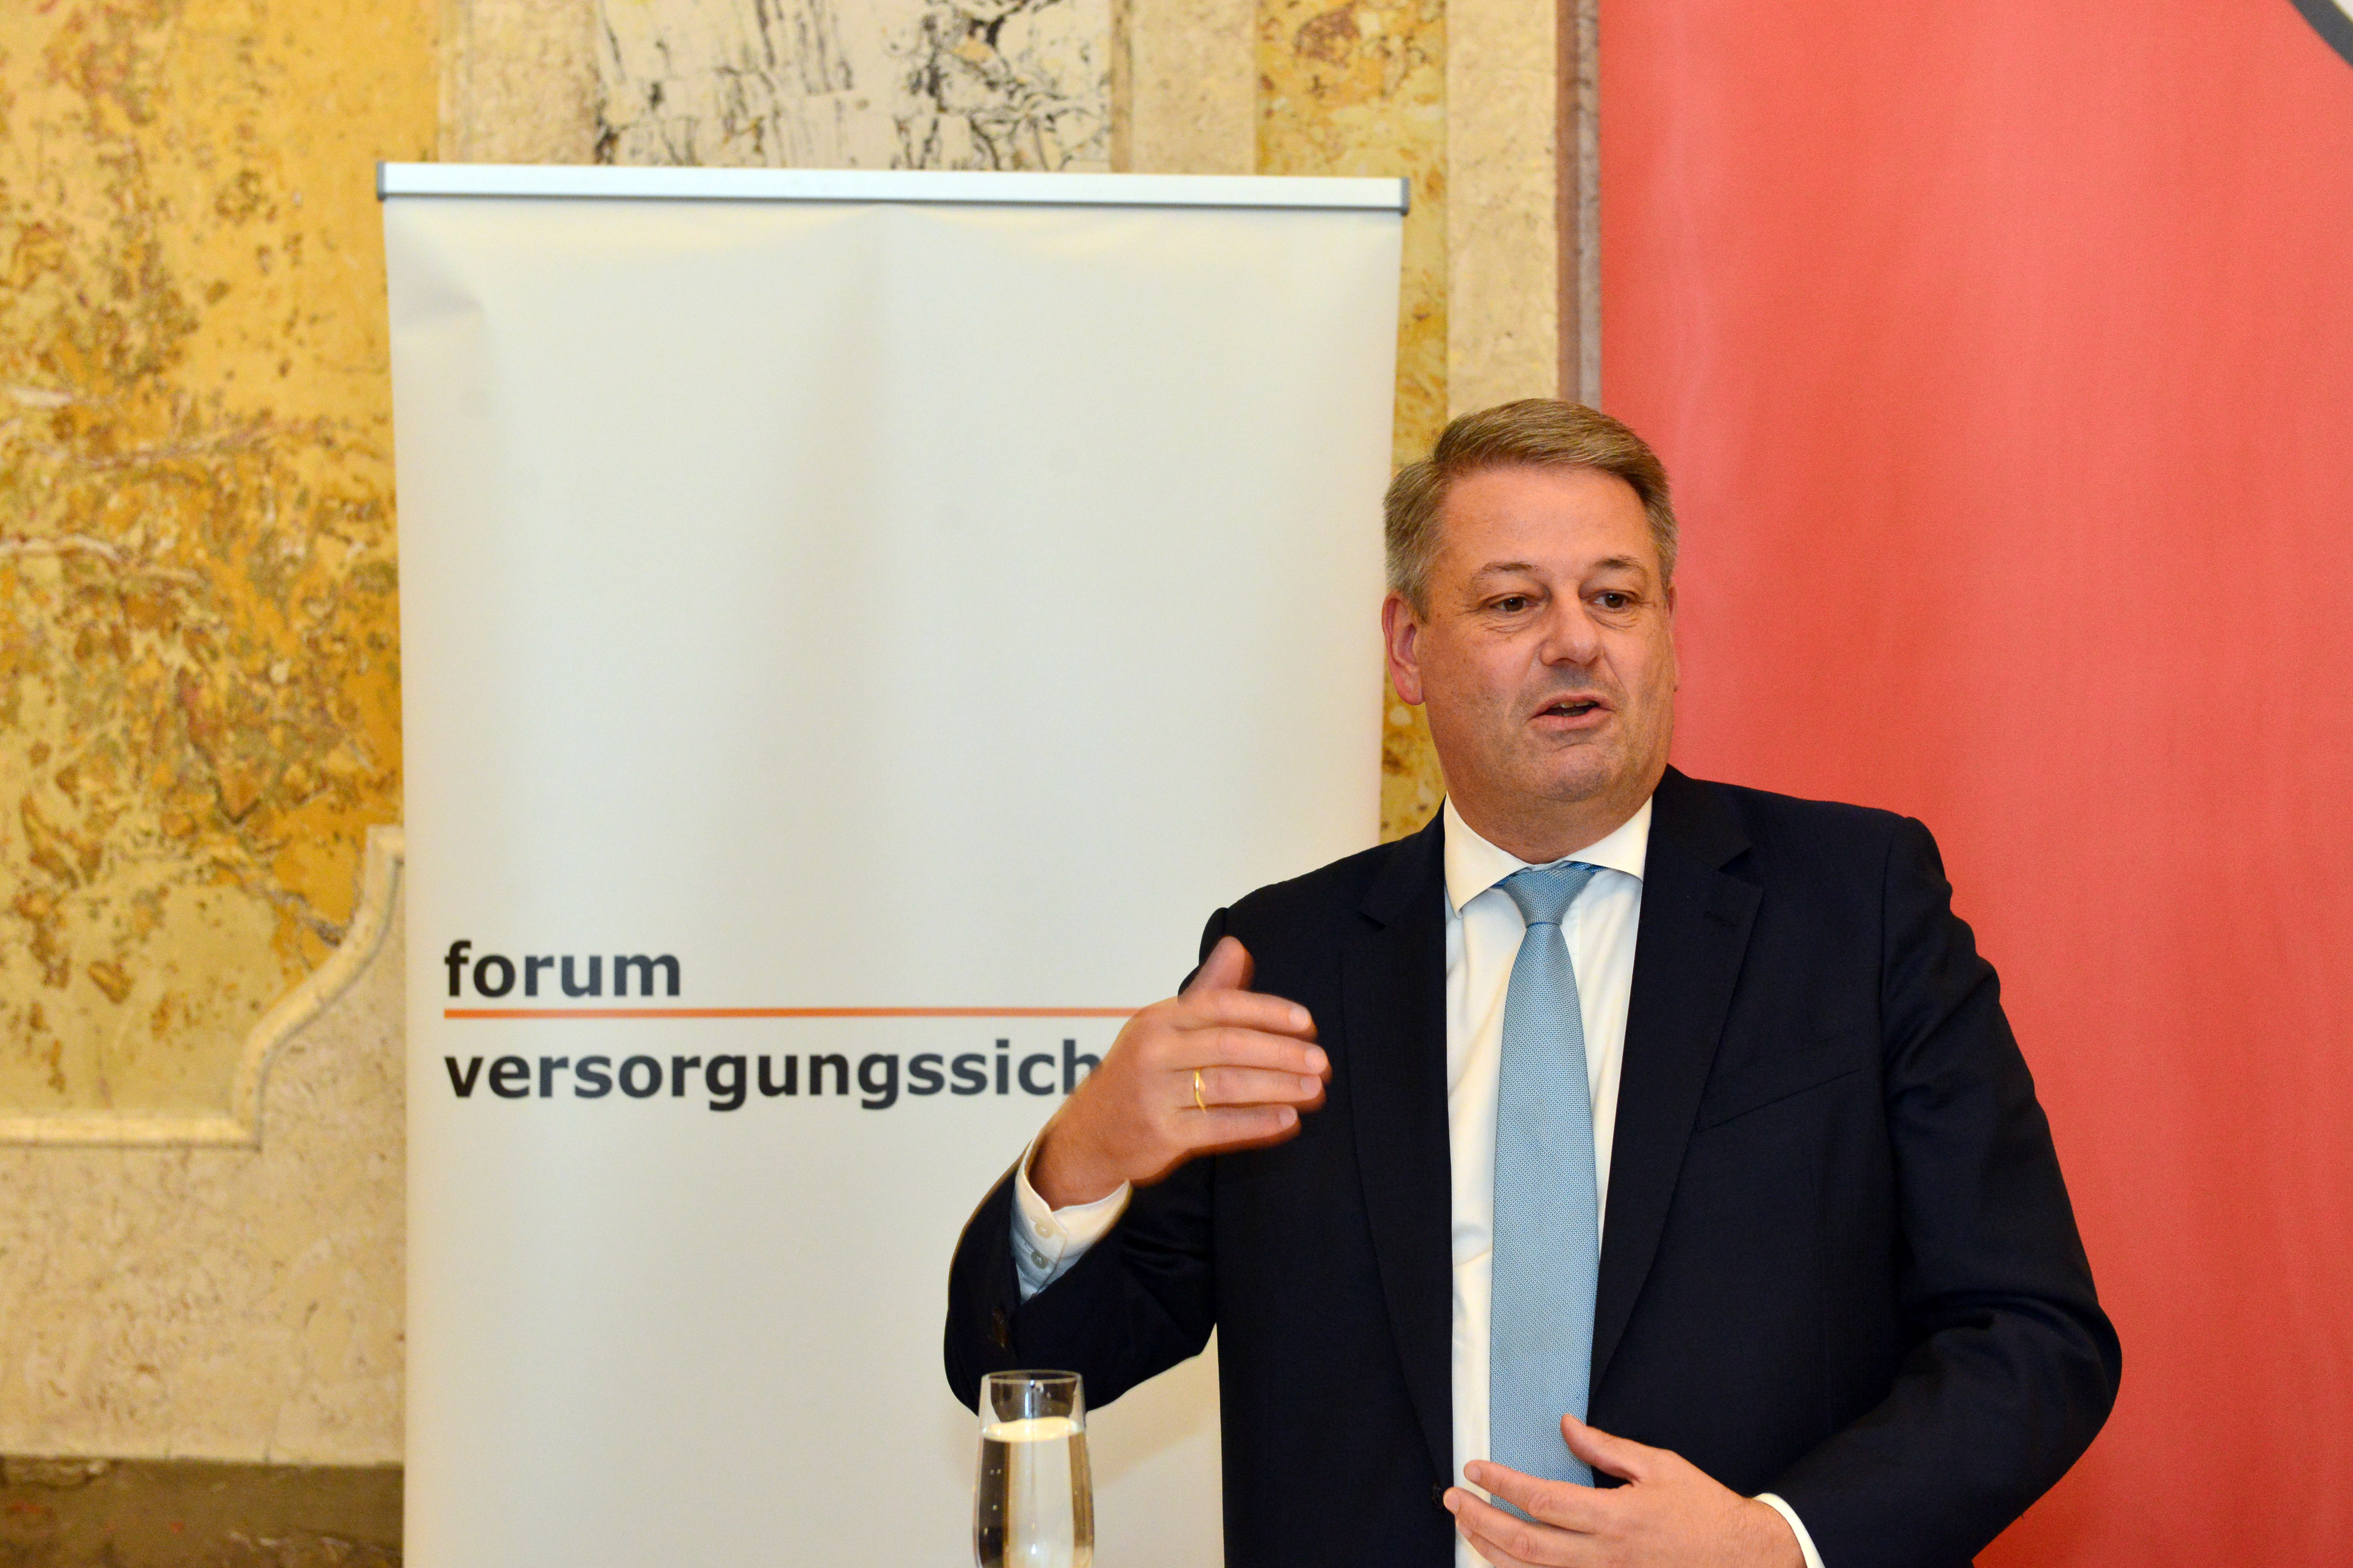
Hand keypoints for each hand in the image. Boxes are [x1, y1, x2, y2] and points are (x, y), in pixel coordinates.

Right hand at [1029, 936, 1325, 1205]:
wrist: (1089, 1133)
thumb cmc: (1138, 1072)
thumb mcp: (1163, 1027)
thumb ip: (1206, 991)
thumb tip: (1237, 947)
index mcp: (1158, 1020)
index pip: (1220, 1006)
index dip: (1267, 1011)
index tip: (1306, 1022)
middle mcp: (1153, 1053)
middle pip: (1229, 1046)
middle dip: (1282, 1053)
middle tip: (1321, 1061)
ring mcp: (1155, 1094)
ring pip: (1228, 1086)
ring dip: (1278, 1088)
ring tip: (1314, 1090)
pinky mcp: (1161, 1134)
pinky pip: (1218, 1127)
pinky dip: (1257, 1123)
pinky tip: (1288, 1120)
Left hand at [1444, 1416, 1804, 1567]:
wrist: (1744, 1560)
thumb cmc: (1704, 1511)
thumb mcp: (1659, 1466)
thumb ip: (1606, 1448)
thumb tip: (1565, 1425)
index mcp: (1614, 1518)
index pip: (1539, 1500)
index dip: (1499, 1485)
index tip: (1473, 1469)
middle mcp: (1603, 1557)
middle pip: (1523, 1544)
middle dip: (1479, 1520)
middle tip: (1451, 1499)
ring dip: (1490, 1550)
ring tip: (1467, 1526)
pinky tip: (1502, 1559)